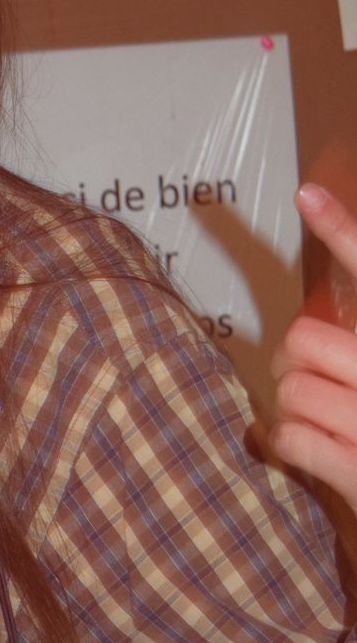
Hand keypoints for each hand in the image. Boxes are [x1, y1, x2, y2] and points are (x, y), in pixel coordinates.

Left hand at [270, 183, 356, 511]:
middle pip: (306, 340)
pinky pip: (292, 438)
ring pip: (292, 389)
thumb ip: (352, 346)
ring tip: (326, 418)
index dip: (343, 230)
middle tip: (312, 374)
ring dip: (296, 405)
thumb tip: (316, 313)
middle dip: (295, 358)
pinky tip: (317, 448)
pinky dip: (292, 443)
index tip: (308, 195)